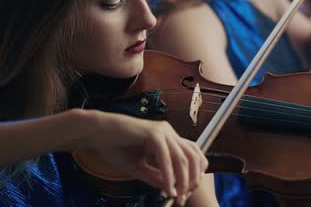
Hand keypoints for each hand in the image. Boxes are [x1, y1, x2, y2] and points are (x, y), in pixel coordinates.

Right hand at [83, 111, 207, 205]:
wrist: (97, 133)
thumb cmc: (115, 146)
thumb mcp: (138, 167)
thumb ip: (155, 176)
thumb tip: (172, 189)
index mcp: (168, 138)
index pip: (193, 154)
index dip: (195, 173)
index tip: (187, 191)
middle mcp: (169, 132)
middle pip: (192, 156)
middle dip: (192, 179)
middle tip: (183, 197)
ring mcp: (162, 131)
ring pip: (182, 158)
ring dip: (182, 180)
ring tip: (176, 195)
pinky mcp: (153, 133)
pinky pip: (166, 157)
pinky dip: (168, 175)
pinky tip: (166, 187)